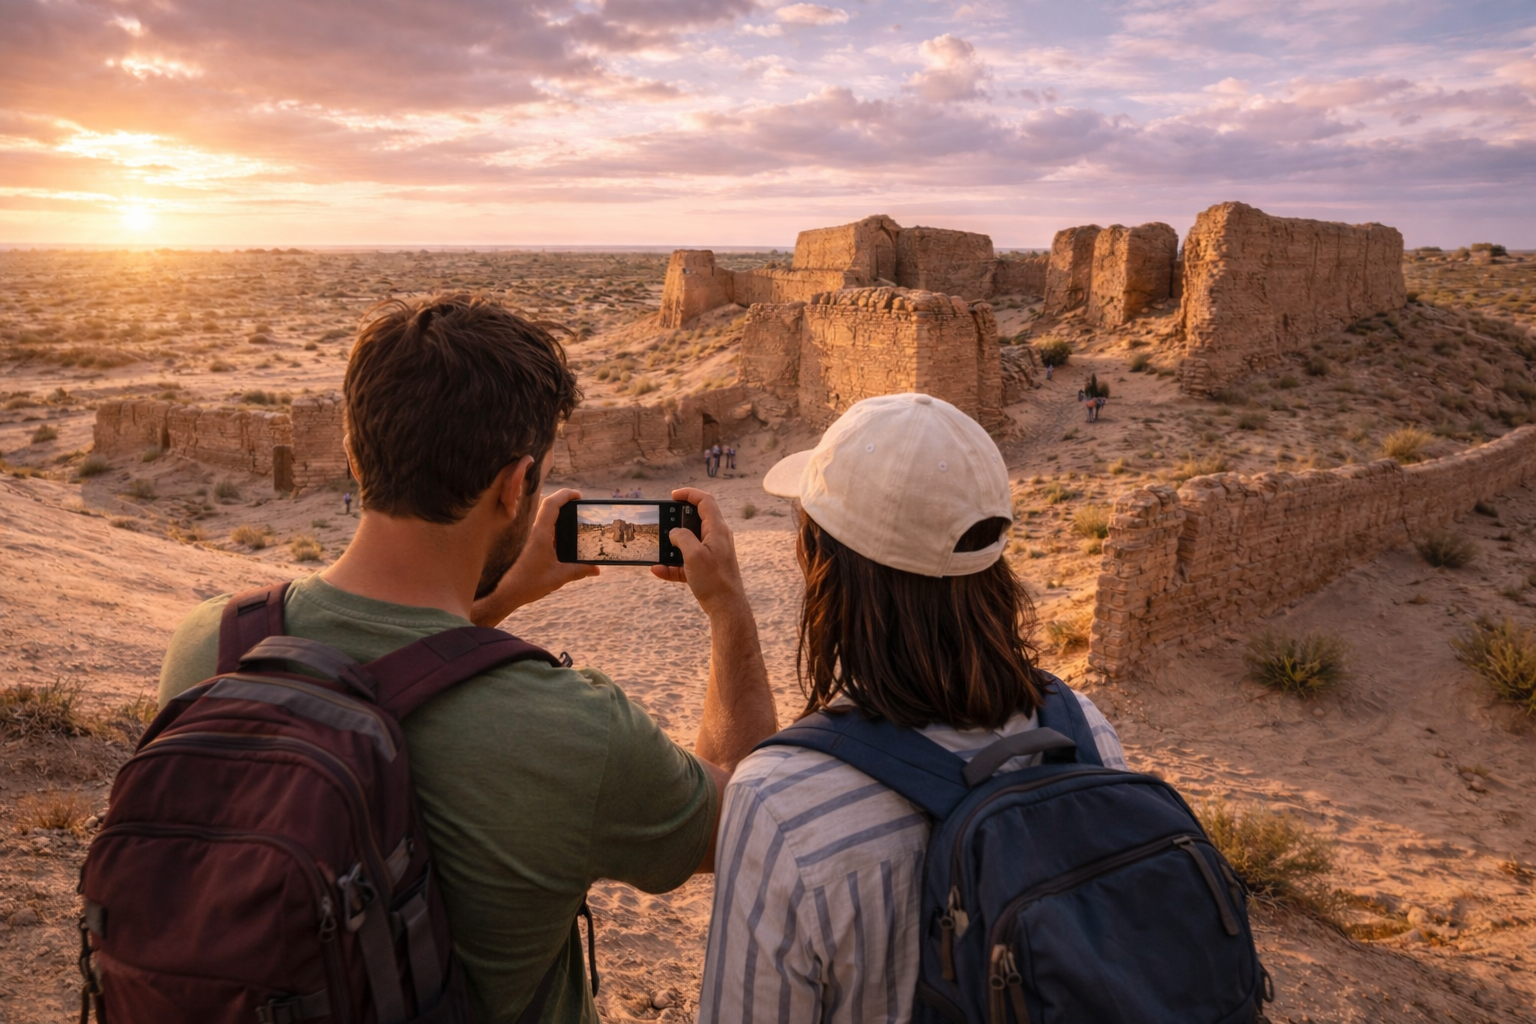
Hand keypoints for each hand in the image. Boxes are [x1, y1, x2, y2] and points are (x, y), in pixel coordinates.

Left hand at [471, 489, 597, 625]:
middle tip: (578, 507)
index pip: (551, 504)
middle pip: (547, 507)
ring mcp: (529, 538)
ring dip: (557, 516)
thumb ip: (579, 571)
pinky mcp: (527, 545)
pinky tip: (561, 541)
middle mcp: (533, 532)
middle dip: (563, 502)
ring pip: (544, 518)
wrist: (505, 593)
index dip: (565, 494)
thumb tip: (597, 570)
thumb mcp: (559, 577)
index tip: (578, 495)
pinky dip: (552, 529)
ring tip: (573, 523)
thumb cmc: (528, 584)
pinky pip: (542, 530)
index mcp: (540, 534)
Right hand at [650, 488, 746, 616]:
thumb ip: (682, 538)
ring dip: (672, 545)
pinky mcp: (706, 568)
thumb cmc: (714, 580)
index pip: (705, 501)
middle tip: (663, 521)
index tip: (672, 495)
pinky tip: (658, 570)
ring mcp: (712, 553)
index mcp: (717, 530)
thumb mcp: (694, 555)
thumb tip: (674, 532)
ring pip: (688, 542)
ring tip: (658, 548)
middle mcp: (716, 538)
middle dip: (677, 520)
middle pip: (695, 520)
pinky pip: (686, 561)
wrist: (726, 608)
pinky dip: (673, 565)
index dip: (689, 494)